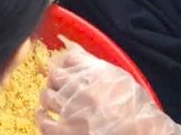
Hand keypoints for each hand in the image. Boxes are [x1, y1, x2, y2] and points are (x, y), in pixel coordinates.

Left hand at [37, 46, 180, 134]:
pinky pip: (44, 122)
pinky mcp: (64, 132)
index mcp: (95, 73)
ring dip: (48, 98)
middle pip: (55, 75)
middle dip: (57, 81)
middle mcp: (80, 88)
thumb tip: (77, 53)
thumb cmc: (137, 110)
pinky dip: (43, 119)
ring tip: (52, 103)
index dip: (67, 65)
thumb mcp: (122, 79)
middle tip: (60, 88)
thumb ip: (98, 66)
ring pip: (46, 96)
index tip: (67, 70)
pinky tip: (46, 118)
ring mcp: (70, 111)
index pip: (69, 58)